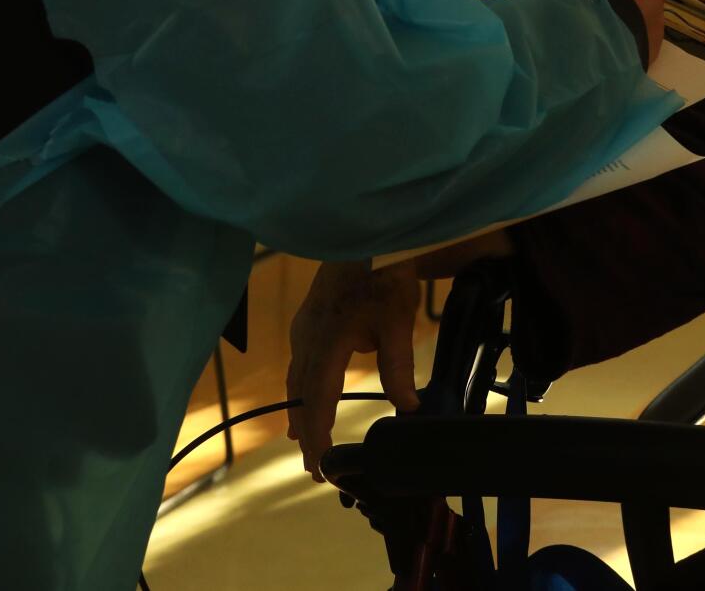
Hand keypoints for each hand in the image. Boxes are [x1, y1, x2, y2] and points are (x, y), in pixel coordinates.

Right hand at [286, 260, 421, 479]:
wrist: (366, 237)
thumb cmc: (383, 276)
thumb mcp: (397, 322)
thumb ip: (398, 366)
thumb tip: (408, 407)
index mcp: (327, 342)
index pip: (317, 401)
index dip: (318, 435)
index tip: (321, 465)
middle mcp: (306, 339)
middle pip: (301, 396)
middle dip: (307, 432)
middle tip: (314, 466)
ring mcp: (303, 329)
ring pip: (296, 380)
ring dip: (301, 411)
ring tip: (305, 441)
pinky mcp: (307, 321)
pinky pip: (299, 363)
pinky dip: (302, 388)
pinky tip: (307, 397)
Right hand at [536, 0, 667, 66]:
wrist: (585, 47)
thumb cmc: (569, 1)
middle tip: (590, 6)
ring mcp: (657, 12)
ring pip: (639, 9)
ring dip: (623, 16)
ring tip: (597, 31)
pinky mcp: (657, 41)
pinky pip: (640, 35)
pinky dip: (626, 38)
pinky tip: (606, 47)